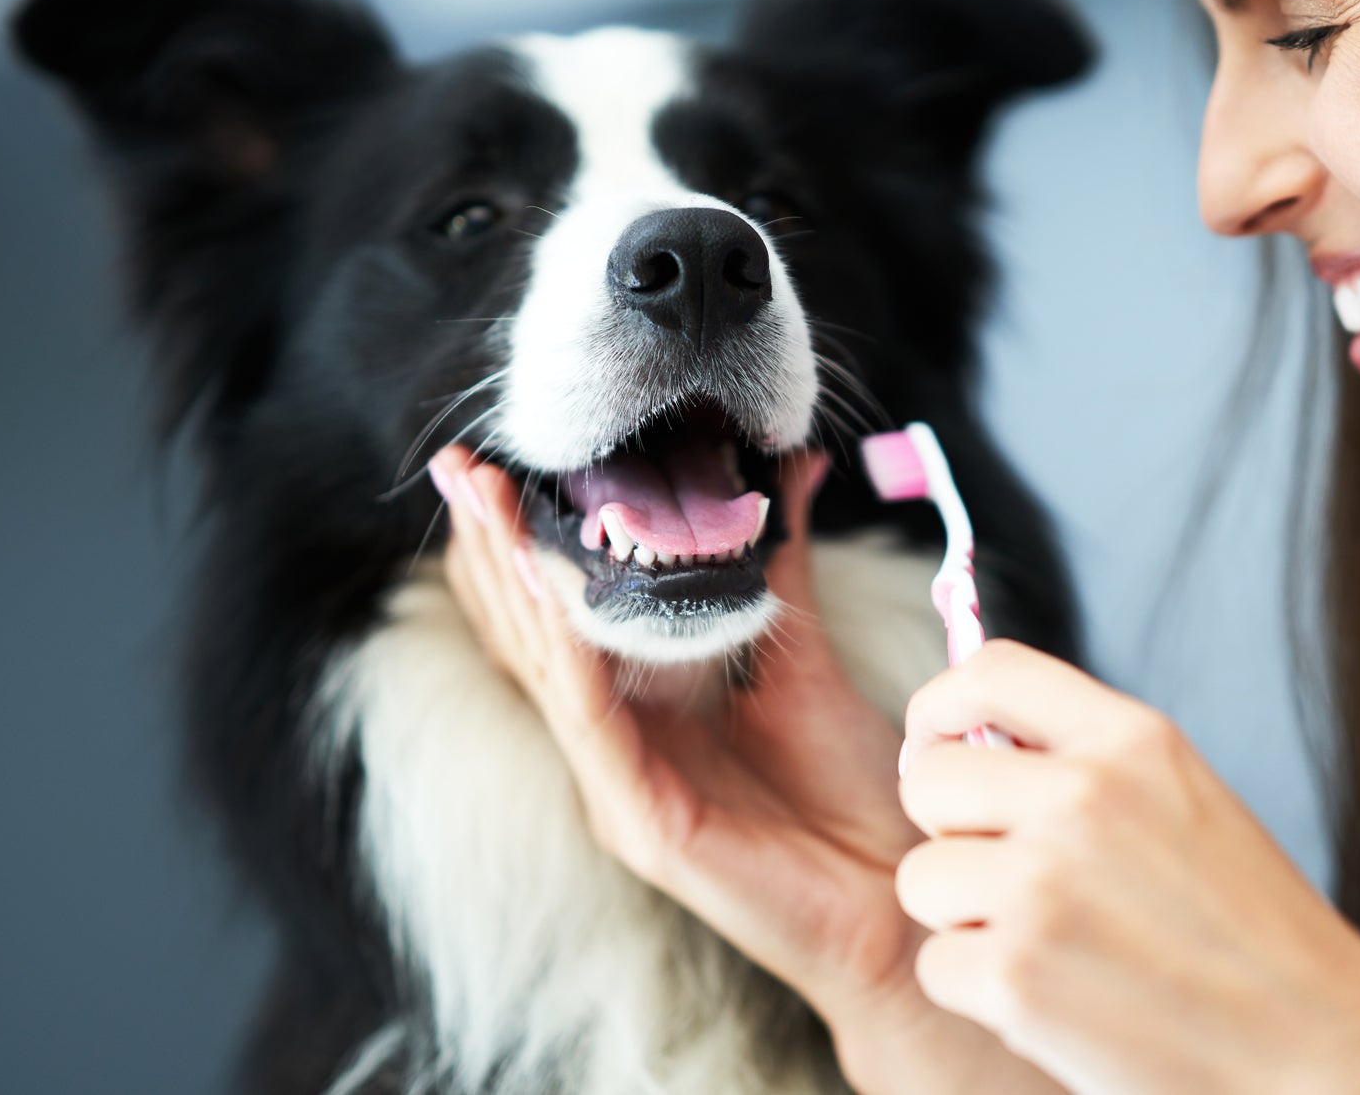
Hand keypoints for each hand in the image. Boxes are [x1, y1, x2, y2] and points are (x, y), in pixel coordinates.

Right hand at [427, 446, 1060, 1094]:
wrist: (901, 895)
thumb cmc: (857, 788)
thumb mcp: (807, 656)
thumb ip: (783, 564)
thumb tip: (791, 466)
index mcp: (646, 710)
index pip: (560, 619)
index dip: (523, 544)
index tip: (496, 464)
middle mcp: (617, 748)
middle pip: (533, 638)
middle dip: (492, 548)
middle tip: (458, 466)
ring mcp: (621, 790)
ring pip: (548, 673)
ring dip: (513, 586)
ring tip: (486, 508)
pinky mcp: (644, 826)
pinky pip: (595, 724)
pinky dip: (572, 655)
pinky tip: (555, 595)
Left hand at [896, 641, 1359, 1094]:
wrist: (1317, 1048)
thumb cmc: (1251, 932)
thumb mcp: (1182, 798)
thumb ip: (1084, 759)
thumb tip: (964, 739)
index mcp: (1132, 739)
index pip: (988, 672)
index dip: (939, 709)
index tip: (937, 747)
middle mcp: (1083, 796)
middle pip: (930, 779)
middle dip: (950, 832)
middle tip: (1008, 878)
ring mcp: (1043, 886)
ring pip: (922, 878)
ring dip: (964, 919)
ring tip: (1049, 945)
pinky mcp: (1016, 975)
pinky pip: (937, 964)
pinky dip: (980, 991)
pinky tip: (1053, 998)